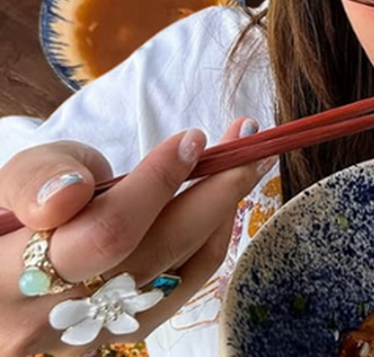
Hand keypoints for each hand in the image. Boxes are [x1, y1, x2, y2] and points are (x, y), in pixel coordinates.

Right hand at [0, 119, 270, 356]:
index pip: (103, 233)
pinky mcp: (118, 338)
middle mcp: (44, 323)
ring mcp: (85, 338)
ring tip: (246, 162)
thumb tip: (72, 193)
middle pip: (152, 256)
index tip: (193, 139)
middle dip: (211, 191)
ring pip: (176, 276)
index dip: (156, 184)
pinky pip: (177, 290)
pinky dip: (207, 242)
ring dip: (221, 213)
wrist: (7, 270)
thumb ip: (38, 179)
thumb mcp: (9, 180)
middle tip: (247, 141)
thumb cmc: (9, 212)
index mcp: (5, 278)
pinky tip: (221, 205)